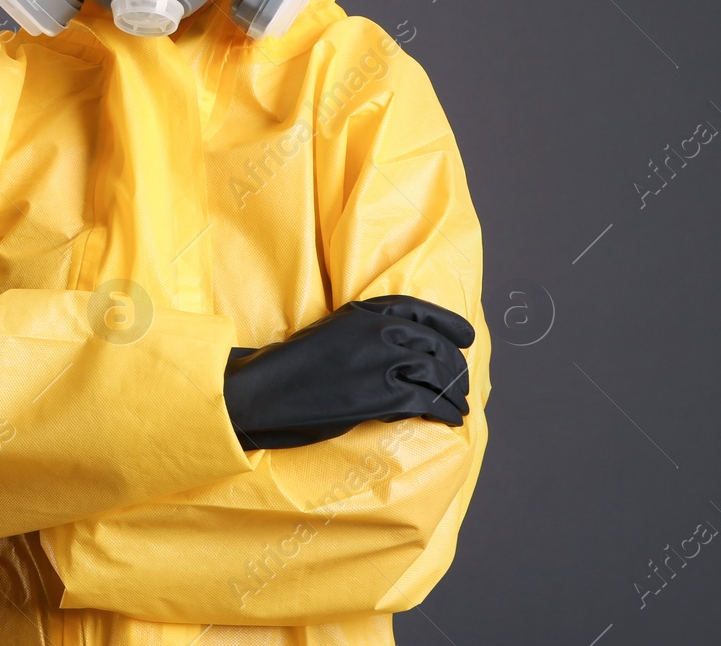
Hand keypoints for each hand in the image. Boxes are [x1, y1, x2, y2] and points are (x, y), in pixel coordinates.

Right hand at [223, 294, 473, 450]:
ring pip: (438, 373)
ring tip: (459, 407)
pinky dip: (445, 411)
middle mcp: (376, 330)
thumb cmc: (289, 369)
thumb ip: (362, 334)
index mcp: (361, 313)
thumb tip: (398, 353)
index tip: (466, 338)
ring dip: (455, 393)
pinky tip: (449, 419)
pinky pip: (429, 400)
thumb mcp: (327, 334)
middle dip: (456, 368)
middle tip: (461, 387)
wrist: (262, 392)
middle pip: (436, 345)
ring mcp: (380, 360)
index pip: (419, 310)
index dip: (449, 324)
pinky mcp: (381, 393)